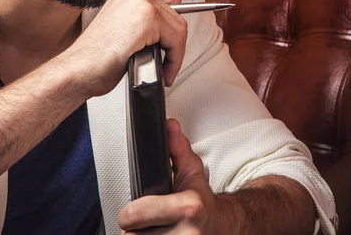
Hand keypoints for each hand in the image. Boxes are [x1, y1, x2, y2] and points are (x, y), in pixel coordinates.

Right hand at [56, 0, 187, 98]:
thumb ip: (144, 22)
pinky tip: (163, 70)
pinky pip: (177, 40)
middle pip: (177, 15)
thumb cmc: (95, 57)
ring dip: (175, 53)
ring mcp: (141, 2)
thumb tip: (168, 32)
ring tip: (164, 69)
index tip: (168, 47)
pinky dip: (174, 60)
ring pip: (179, 27)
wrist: (79, 70)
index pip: (169, 1)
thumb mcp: (123, 28)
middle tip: (165, 63)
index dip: (170, 29)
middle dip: (174, 43)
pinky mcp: (147, 18)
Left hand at [118, 119, 219, 234]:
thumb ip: (177, 148)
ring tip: (152, 231)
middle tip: (145, 222)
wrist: (221, 228)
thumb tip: (169, 126)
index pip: (134, 215)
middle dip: (134, 229)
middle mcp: (187, 234)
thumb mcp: (191, 172)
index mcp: (188, 207)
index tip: (134, 212)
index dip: (129, 213)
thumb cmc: (202, 203)